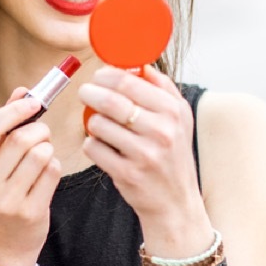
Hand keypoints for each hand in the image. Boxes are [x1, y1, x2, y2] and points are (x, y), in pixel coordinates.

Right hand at [0, 88, 60, 265]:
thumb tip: (23, 91)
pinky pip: (52, 172)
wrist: (1, 250)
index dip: (14, 110)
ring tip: (42, 157)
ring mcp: (6, 201)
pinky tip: (45, 176)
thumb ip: (4, 127)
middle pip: (21, 139)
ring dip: (48, 149)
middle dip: (39, 130)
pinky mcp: (30, 212)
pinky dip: (54, 167)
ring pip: (41, 154)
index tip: (32, 102)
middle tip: (41, 134)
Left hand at [78, 67, 210, 252]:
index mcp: (174, 111)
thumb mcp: (180, 120)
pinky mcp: (127, 173)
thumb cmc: (173, 156)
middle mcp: (162, 131)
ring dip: (91, 121)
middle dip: (90, 92)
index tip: (98, 76)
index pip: (129, 82)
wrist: (175, 202)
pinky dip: (91, 144)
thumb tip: (140, 63)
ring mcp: (144, 154)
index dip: (106, 75)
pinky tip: (101, 146)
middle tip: (85, 93)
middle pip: (111, 100)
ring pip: (98, 124)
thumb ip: (163, 88)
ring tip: (98, 124)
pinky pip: (94, 148)